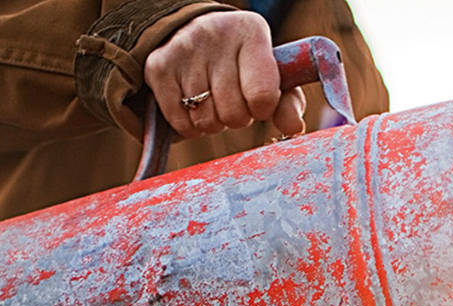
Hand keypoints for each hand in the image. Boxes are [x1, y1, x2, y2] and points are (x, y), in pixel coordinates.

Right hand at [145, 11, 305, 140]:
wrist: (196, 35)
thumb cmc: (243, 65)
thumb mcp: (272, 76)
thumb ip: (287, 103)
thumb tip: (294, 127)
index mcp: (251, 31)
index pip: (263, 96)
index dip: (261, 109)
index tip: (257, 100)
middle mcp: (215, 33)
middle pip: (233, 114)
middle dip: (236, 116)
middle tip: (231, 98)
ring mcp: (184, 48)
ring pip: (206, 121)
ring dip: (213, 121)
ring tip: (213, 98)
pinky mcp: (158, 66)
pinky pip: (181, 123)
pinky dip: (190, 126)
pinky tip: (193, 104)